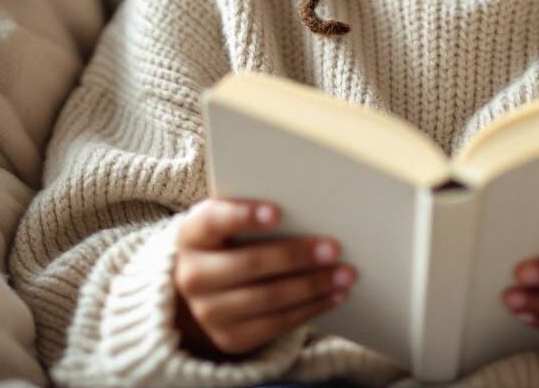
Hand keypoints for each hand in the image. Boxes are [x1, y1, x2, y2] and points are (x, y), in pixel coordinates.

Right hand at [173, 197, 357, 357]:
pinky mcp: (230, 338)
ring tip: (345, 273)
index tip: (278, 212)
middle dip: (295, 256)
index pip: (214, 222)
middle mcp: (193, 276)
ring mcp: (209, 313)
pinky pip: (276, 325)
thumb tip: (309, 200)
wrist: (203, 285)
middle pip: (249, 265)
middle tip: (334, 247)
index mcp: (193, 235)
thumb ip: (256, 208)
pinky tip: (334, 295)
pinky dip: (310, 308)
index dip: (244, 216)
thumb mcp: (229, 218)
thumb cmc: (230, 237)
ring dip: (312, 286)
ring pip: (267, 299)